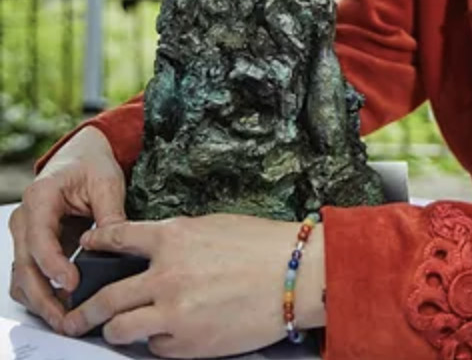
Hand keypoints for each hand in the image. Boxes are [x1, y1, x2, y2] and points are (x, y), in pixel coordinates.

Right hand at [8, 126, 126, 331]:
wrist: (83, 155)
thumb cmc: (92, 164)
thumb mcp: (108, 182)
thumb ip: (109, 214)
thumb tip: (114, 246)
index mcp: (41, 197)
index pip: (39, 238)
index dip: (53, 264)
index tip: (72, 282)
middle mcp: (25, 218)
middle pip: (24, 265)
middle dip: (44, 295)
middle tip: (67, 316)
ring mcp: (24, 233)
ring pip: (22, 276)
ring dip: (40, 300)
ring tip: (66, 318)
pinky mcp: (32, 246)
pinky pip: (29, 275)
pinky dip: (41, 292)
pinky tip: (63, 304)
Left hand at [62, 214, 326, 357]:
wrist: (297, 275)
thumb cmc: (263, 244)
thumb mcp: (215, 227)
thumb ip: (178, 241)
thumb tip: (154, 254)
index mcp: (173, 237)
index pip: (118, 238)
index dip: (97, 242)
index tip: (85, 247)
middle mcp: (165, 275)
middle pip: (106, 297)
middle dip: (83, 310)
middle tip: (71, 317)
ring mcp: (172, 313)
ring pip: (120, 329)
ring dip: (114, 331)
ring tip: (113, 332)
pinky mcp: (185, 344)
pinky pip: (156, 347)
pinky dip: (160, 341)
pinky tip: (175, 333)